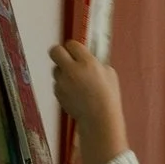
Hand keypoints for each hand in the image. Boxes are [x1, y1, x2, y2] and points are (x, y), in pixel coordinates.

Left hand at [47, 40, 126, 158]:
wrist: (99, 119)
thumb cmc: (108, 97)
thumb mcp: (109, 74)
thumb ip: (96, 63)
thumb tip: (88, 58)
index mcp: (87, 62)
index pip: (72, 44)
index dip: (74, 48)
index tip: (77, 52)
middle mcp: (72, 70)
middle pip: (55, 51)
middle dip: (60, 52)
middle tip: (66, 58)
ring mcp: (62, 82)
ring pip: (56, 69)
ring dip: (63, 72)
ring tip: (75, 82)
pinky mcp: (57, 93)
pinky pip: (57, 84)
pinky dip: (64, 86)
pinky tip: (75, 93)